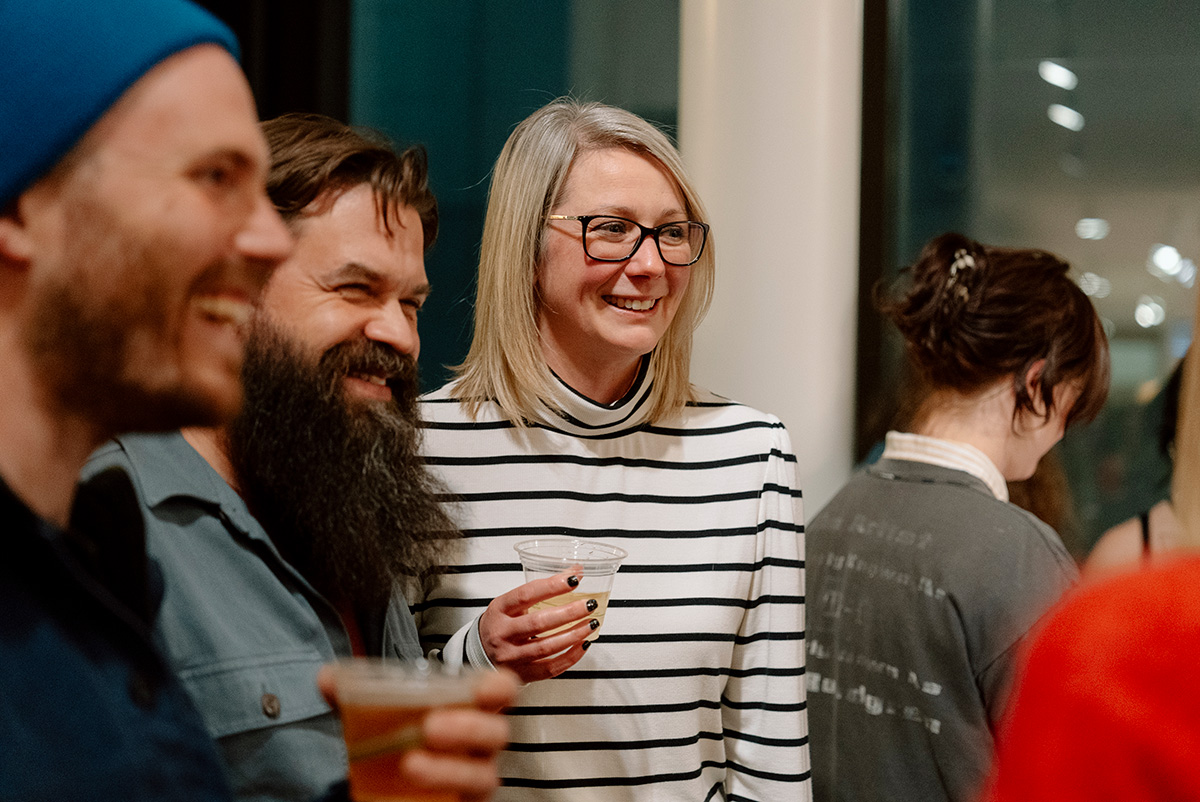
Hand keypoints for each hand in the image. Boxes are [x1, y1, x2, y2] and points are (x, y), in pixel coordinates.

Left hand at [317, 667, 517, 801]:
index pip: (500, 691)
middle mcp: (477, 744)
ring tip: (410, 763)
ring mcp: (471, 778)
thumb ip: (352, 693)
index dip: (498, 687)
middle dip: (469, 728)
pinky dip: (440, 794)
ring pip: (483, 777)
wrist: (385, 781)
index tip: (482, 688)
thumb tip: (327, 678)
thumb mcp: (373, 712)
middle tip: (429, 726)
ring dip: (449, 770)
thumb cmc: (396, 736)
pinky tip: (410, 790)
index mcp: (467, 707)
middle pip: (496, 734)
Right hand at [478, 567, 596, 682]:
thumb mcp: (511, 603)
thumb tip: (576, 571)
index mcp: (500, 610)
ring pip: (546, 647)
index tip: (573, 579)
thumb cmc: (500, 623)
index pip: (526, 595)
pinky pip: (551, 668)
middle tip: (589, 604)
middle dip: (568, 613)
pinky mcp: (522, 674)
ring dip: (574, 634)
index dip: (551, 586)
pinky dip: (571, 657)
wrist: (480, 654)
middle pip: (538, 623)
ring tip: (591, 623)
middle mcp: (503, 633)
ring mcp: (512, 657)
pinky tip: (583, 644)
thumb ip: (540, 589)